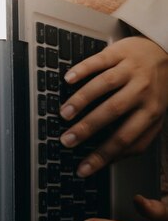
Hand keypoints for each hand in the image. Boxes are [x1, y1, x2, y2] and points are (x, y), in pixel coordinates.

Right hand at [59, 36, 167, 177]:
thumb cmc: (156, 91)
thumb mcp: (154, 117)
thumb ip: (138, 139)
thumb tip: (112, 160)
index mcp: (151, 111)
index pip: (124, 138)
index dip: (102, 156)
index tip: (82, 169)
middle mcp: (142, 89)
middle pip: (113, 110)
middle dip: (87, 127)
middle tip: (67, 140)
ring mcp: (131, 69)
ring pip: (105, 84)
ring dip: (82, 100)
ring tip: (65, 114)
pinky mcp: (121, 51)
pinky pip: (100, 60)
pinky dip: (83, 69)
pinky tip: (68, 79)